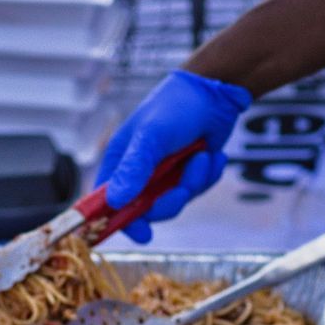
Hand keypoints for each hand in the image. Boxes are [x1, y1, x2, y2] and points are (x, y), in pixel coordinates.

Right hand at [98, 71, 252, 242]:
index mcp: (120, 160)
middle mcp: (140, 171)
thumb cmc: (176, 106)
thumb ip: (134, 169)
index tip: (142, 233)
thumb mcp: (152, 137)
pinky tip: (212, 154)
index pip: (109, 201)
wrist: (215, 91)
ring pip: (177, 201)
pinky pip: (198, 190)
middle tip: (183, 189)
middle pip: (147, 210)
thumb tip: (115, 201)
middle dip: (170, 202)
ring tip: (203, 155)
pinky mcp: (188, 173)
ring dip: (194, 182)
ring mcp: (165, 173)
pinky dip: (208, 175)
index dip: (121, 221)